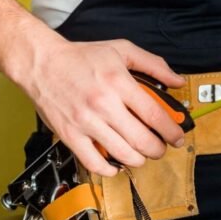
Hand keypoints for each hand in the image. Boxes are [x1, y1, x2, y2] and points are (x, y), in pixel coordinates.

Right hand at [28, 36, 186, 176]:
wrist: (43, 63)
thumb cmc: (81, 56)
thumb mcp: (122, 49)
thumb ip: (153, 65)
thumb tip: (177, 81)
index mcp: (119, 82)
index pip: (154, 115)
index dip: (171, 131)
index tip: (177, 136)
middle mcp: (104, 104)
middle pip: (142, 140)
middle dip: (158, 149)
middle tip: (161, 148)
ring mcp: (86, 122)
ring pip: (122, 154)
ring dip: (138, 159)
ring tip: (141, 154)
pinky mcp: (70, 135)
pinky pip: (94, 163)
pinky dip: (109, 169)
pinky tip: (116, 164)